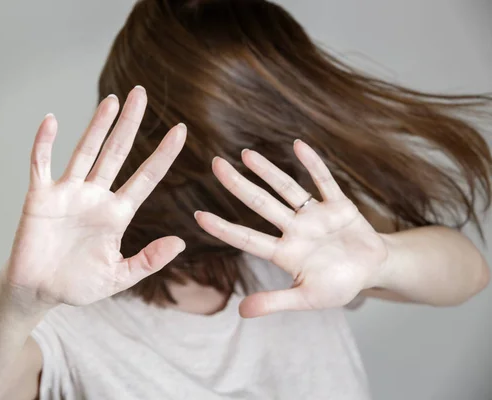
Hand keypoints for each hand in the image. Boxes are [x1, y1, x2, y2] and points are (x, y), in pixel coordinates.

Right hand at [5, 87, 186, 307]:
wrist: (38, 292)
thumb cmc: (77, 285)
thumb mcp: (119, 277)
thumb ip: (148, 261)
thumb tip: (181, 243)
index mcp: (117, 214)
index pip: (146, 177)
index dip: (163, 155)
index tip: (181, 131)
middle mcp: (95, 197)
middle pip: (116, 153)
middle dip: (129, 124)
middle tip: (141, 93)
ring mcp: (67, 194)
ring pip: (85, 152)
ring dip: (97, 126)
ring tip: (112, 100)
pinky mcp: (40, 197)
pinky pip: (41, 164)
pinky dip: (44, 143)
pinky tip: (52, 121)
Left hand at [195, 140, 388, 316]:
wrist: (373, 271)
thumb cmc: (338, 286)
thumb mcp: (307, 298)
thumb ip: (275, 302)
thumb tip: (240, 312)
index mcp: (285, 254)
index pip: (247, 238)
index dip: (223, 228)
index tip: (198, 216)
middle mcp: (295, 230)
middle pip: (261, 204)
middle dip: (239, 185)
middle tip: (216, 164)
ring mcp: (315, 215)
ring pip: (287, 189)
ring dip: (268, 171)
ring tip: (246, 154)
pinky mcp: (338, 205)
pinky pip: (324, 181)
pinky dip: (313, 164)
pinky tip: (298, 145)